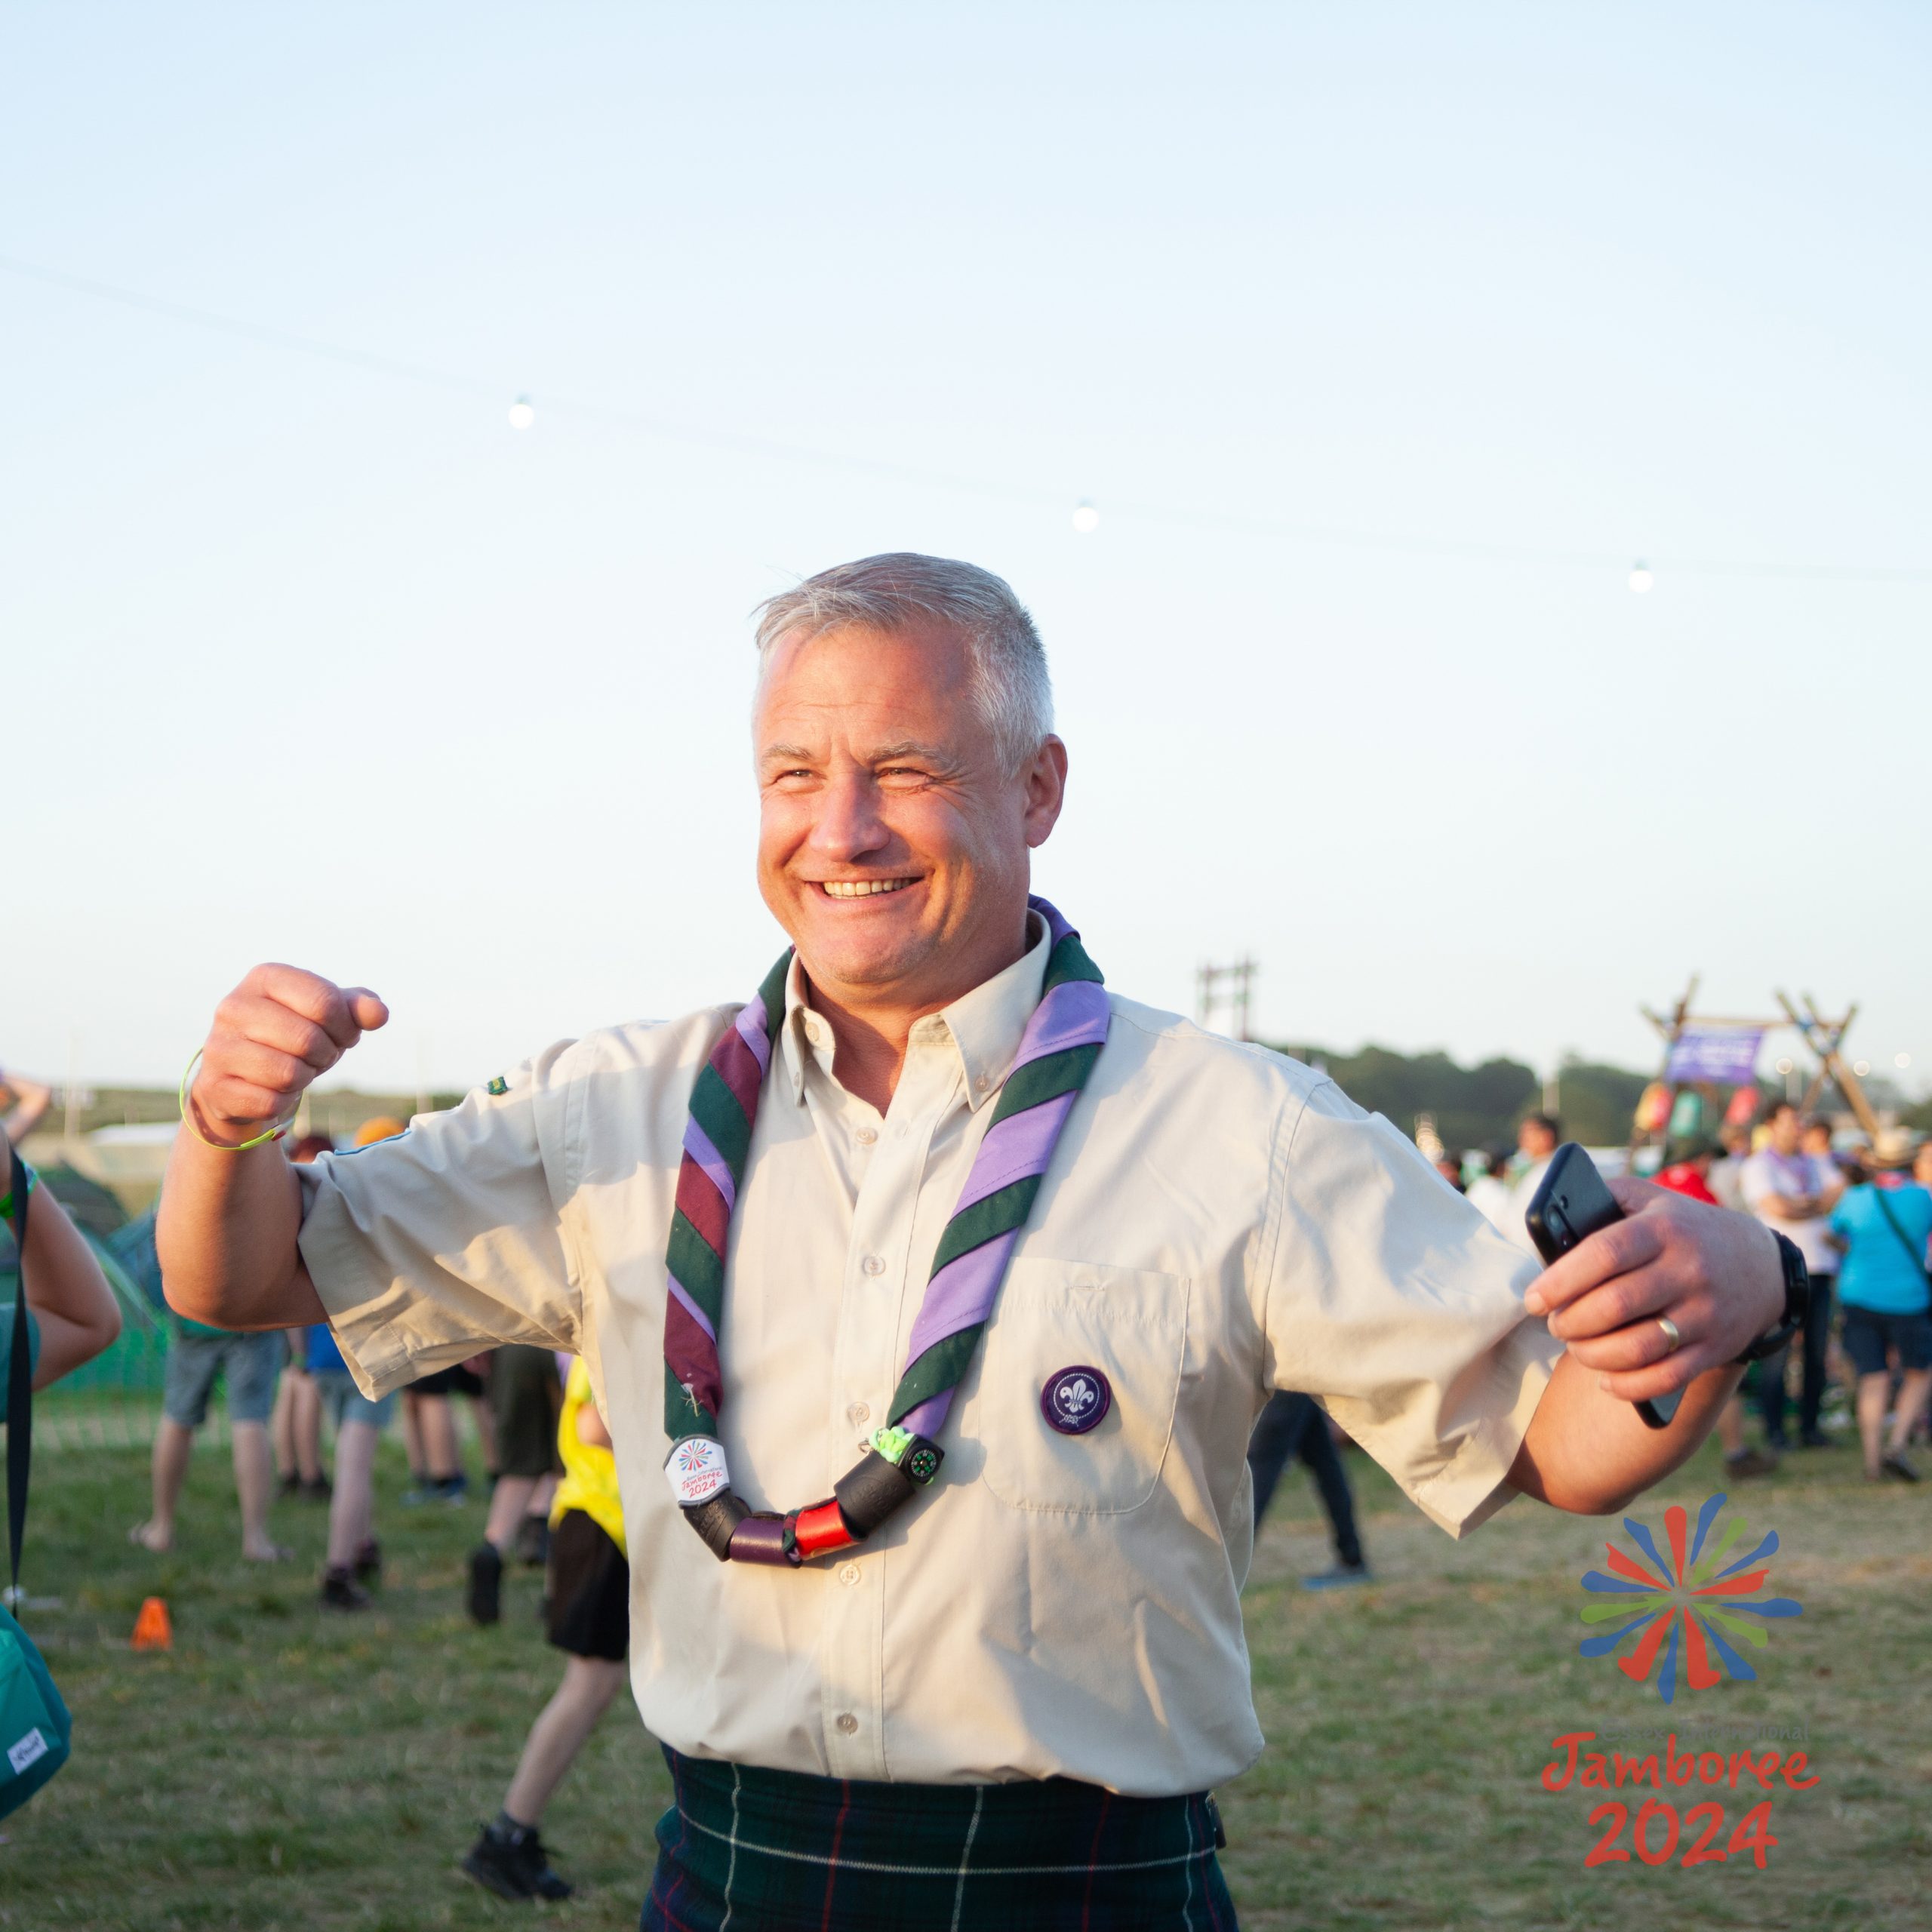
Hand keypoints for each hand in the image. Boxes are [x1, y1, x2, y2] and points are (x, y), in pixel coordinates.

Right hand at [190, 964, 388, 1138]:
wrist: (245, 1076)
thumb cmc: (295, 1036)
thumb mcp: (330, 1015)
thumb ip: (359, 1007)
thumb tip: (379, 1014)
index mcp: (265, 977)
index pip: (325, 1001)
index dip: (346, 1026)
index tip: (343, 1033)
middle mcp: (233, 1006)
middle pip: (307, 1038)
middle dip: (327, 1054)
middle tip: (319, 1055)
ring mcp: (218, 1047)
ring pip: (288, 1073)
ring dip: (305, 1077)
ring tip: (296, 1068)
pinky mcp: (214, 1086)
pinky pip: (270, 1102)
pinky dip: (283, 1101)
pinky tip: (272, 1089)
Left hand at [1522, 1177, 1784, 1403]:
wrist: (1760, 1264)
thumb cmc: (1680, 1228)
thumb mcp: (1647, 1198)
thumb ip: (1600, 1200)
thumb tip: (1547, 1225)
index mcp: (1663, 1229)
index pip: (1604, 1254)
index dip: (1561, 1280)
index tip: (1532, 1299)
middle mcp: (1688, 1270)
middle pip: (1615, 1306)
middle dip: (1571, 1321)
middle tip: (1555, 1323)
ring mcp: (1705, 1313)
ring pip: (1638, 1348)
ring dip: (1593, 1354)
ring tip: (1576, 1345)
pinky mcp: (1716, 1348)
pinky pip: (1666, 1378)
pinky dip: (1628, 1385)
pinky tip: (1606, 1379)